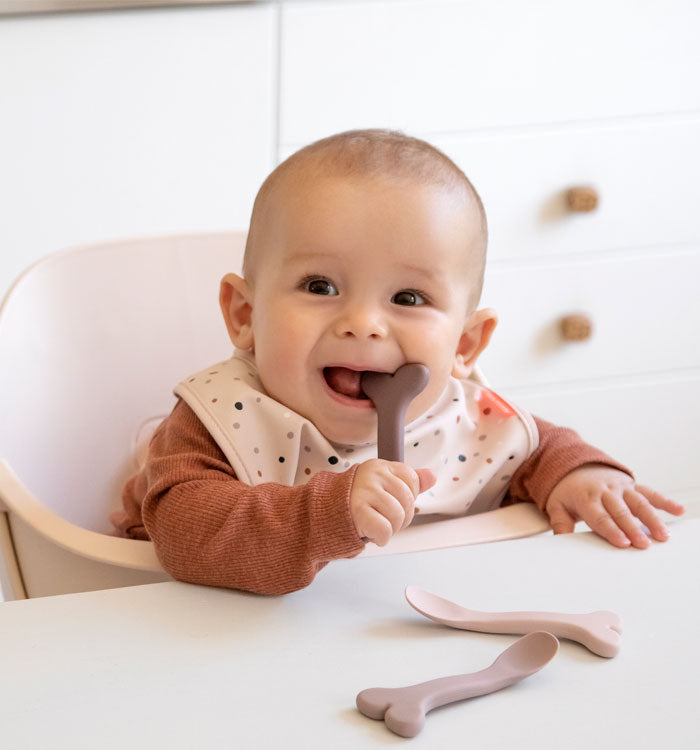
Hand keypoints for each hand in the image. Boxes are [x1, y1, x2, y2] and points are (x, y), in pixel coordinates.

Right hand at [350, 459, 435, 545]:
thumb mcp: (383, 487)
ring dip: (390, 529)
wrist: (325, 515)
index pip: (411, 479)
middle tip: (382, 518)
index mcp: (380, 467)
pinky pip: (385, 529)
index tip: (391, 502)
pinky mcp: (357, 510)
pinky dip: (381, 538)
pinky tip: (370, 532)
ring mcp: (365, 491)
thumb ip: (408, 482)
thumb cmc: (356, 502)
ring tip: (375, 524)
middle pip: (407, 501)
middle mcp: (373, 475)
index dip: (406, 498)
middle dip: (400, 517)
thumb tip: (431, 477)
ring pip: (398, 516)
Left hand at [545, 464, 684, 548]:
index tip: (622, 542)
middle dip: (633, 528)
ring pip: (639, 503)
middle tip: (644, 544)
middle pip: (621, 512)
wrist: (575, 466)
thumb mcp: (557, 505)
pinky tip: (678, 510)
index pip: (600, 516)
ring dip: (652, 519)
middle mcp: (606, 491)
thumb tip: (560, 541)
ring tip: (662, 535)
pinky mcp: (632, 486)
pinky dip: (665, 501)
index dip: (611, 530)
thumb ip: (560, 524)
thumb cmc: (568, 491)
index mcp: (586, 498)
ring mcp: (621, 487)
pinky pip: (650, 493)